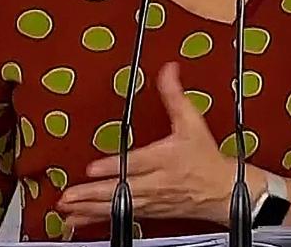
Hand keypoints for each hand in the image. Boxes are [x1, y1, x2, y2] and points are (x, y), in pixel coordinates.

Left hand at [57, 62, 263, 231]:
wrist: (223, 192)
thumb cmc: (206, 158)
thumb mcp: (193, 122)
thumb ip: (175, 96)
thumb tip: (168, 70)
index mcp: (165, 158)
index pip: (137, 163)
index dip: (115, 166)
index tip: (93, 168)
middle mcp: (156, 182)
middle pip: (122, 190)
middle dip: (94, 193)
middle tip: (69, 195)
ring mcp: (151, 200)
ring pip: (117, 207)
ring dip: (90, 208)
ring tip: (67, 208)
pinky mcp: (148, 212)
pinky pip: (119, 217)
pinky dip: (97, 219)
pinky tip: (77, 220)